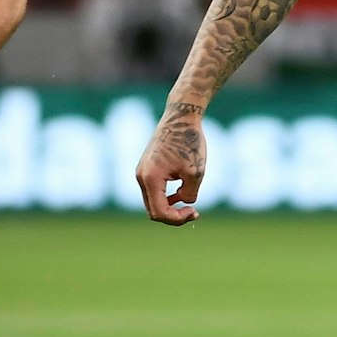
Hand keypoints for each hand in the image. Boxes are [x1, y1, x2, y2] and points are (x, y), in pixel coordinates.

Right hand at [135, 104, 206, 225]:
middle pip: (153, 211)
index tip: (195, 211)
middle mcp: (141, 177)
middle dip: (173, 216)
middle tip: (194, 212)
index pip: (160, 212)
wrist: (180, 117)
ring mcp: (141, 172)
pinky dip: (166, 197)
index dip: (178, 219)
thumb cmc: (189, 142)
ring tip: (189, 203)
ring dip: (170, 207)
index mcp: (150, 179)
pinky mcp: (146, 167)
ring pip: (152, 202)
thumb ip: (189, 194)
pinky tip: (181, 192)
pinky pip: (153, 191)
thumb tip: (182, 201)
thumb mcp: (196, 172)